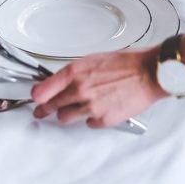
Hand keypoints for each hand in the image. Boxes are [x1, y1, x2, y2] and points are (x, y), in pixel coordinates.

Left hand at [31, 48, 167, 127]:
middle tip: (41, 112)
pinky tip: (98, 110)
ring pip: (66, 118)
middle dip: (45, 109)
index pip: (43, 90)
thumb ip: (76, 73)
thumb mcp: (94, 60)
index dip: (37, 96)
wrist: (149, 73)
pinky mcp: (103, 120)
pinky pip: (88, 123)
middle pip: (52, 106)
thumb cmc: (127, 63)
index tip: (35, 99)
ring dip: (67, 114)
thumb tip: (64, 81)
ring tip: (73, 109)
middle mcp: (80, 90)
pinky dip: (91, 118)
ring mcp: (91, 107)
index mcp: (75, 72)